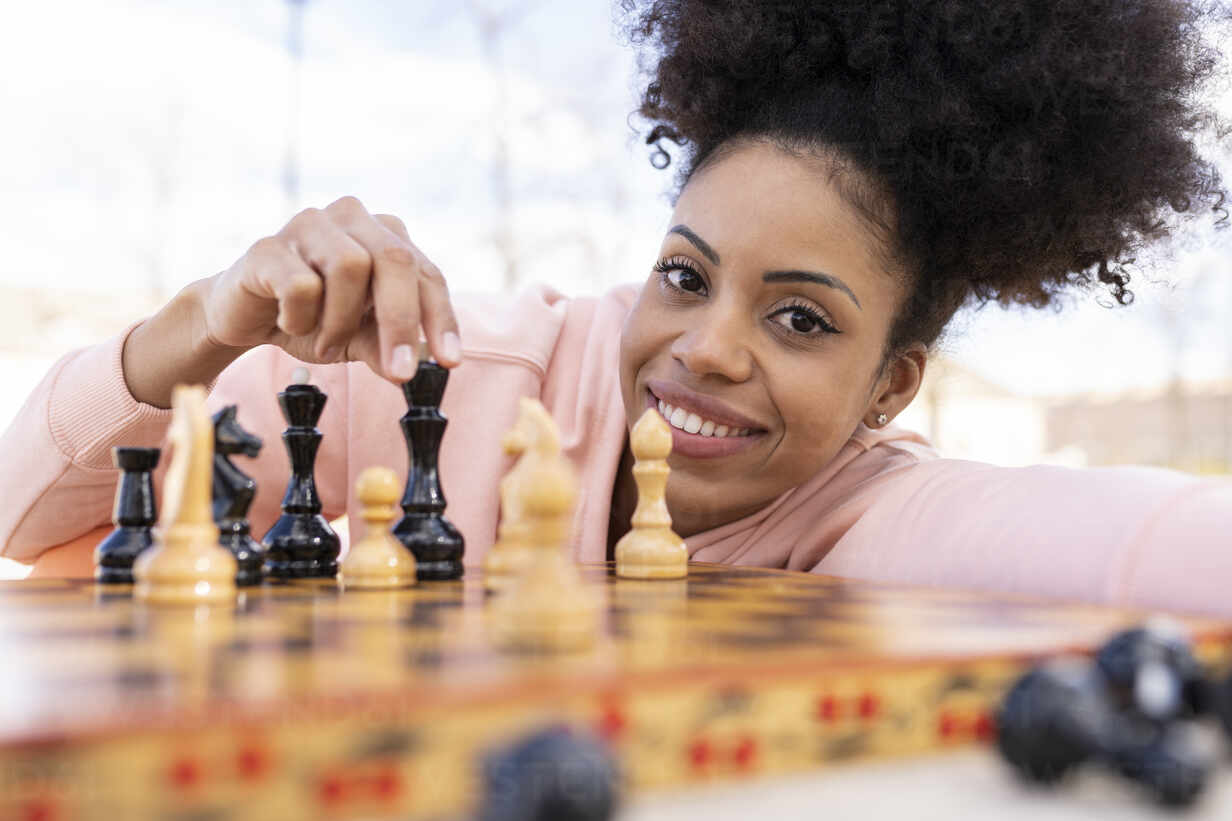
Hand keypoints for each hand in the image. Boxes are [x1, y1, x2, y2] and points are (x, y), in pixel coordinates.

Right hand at [201, 196, 460, 380]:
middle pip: (394, 260)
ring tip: (324, 340)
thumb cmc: (311, 318)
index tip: (450, 363)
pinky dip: (301, 317)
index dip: (442, 319)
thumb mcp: (359, 338)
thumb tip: (421, 367)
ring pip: (349, 267)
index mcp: (386, 234)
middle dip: (401, 322)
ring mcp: (310, 224)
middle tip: (401, 373)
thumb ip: (389, 348)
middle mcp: (352, 218)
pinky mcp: (269, 246)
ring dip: (341, 320)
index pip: (427, 274)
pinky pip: (301, 285)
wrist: (243, 316)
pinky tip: (290, 323)